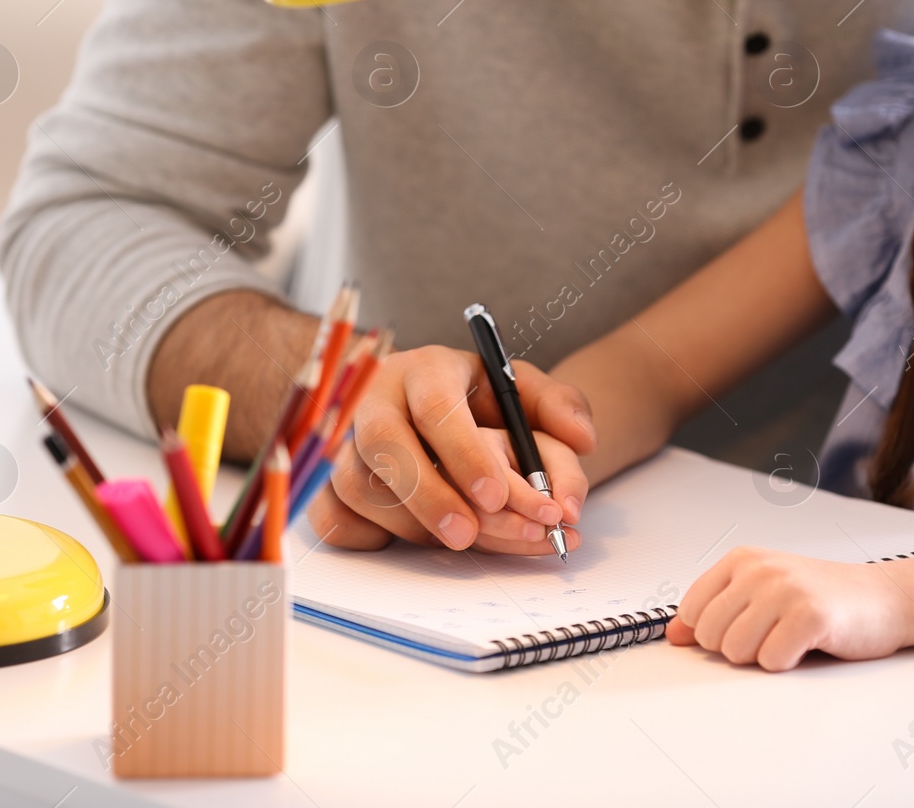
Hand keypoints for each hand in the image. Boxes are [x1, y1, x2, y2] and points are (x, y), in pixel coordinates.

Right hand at [307, 345, 596, 553]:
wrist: (433, 415)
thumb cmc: (480, 405)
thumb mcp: (525, 393)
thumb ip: (560, 407)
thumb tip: (583, 438)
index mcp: (426, 370)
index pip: (435, 405)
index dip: (464, 453)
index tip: (496, 495)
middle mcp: (376, 400)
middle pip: (382, 446)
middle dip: (428, 495)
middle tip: (468, 535)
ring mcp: (346, 443)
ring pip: (358, 487)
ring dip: (411, 522)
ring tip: (462, 538)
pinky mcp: (329, 484)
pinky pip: (333, 518)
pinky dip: (371, 537)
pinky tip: (413, 542)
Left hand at [665, 547, 913, 670]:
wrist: (883, 598)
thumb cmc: (821, 597)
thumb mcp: (761, 594)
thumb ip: (715, 611)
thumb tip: (672, 636)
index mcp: (742, 560)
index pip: (691, 611)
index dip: (711, 634)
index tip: (742, 629)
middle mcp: (759, 570)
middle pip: (710, 637)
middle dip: (738, 648)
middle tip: (772, 634)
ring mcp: (785, 590)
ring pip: (735, 651)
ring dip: (762, 657)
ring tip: (789, 638)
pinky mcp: (810, 616)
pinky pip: (771, 662)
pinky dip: (787, 664)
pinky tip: (806, 646)